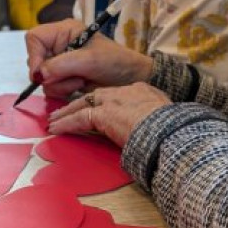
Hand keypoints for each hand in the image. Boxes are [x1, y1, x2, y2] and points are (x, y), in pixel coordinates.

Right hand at [26, 19, 153, 98]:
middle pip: (35, 61)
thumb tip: (39, 75)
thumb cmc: (115, 62)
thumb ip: (62, 65)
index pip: (34, 38)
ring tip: (82, 80)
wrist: (130, 79)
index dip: (34, 55)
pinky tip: (81, 86)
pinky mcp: (63, 79)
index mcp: (63, 31)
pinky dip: (65, 91)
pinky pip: (51, 89)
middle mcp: (58, 46)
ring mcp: (60, 64)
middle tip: (75, 76)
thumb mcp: (90, 60)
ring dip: (62, 84)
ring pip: (43, 79)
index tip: (41, 73)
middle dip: (53, 74)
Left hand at [48, 82, 169, 147]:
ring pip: (83, 104)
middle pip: (96, 95)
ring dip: (67, 113)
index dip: (105, 101)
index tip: (97, 107)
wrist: (168, 129)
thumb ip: (155, 121)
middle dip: (80, 103)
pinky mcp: (103, 114)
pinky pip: (79, 119)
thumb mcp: (167, 119)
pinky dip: (66, 124)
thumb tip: (152, 135)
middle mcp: (125, 92)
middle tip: (66, 110)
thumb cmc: (172, 129)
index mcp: (143, 91)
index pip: (118, 94)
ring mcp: (113, 101)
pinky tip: (55, 129)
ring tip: (54, 120)